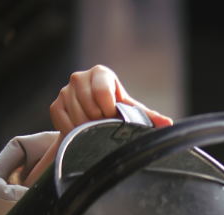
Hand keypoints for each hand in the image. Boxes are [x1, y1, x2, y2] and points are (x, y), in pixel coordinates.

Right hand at [50, 65, 172, 135]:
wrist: (94, 119)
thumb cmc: (117, 110)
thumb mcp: (132, 111)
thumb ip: (149, 116)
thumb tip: (168, 124)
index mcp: (101, 73)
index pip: (102, 91)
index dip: (109, 110)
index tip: (113, 116)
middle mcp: (79, 77)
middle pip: (90, 107)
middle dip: (100, 121)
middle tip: (105, 124)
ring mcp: (65, 91)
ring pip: (77, 117)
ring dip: (89, 129)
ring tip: (96, 128)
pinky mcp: (55, 105)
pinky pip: (65, 124)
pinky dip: (76, 132)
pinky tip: (83, 131)